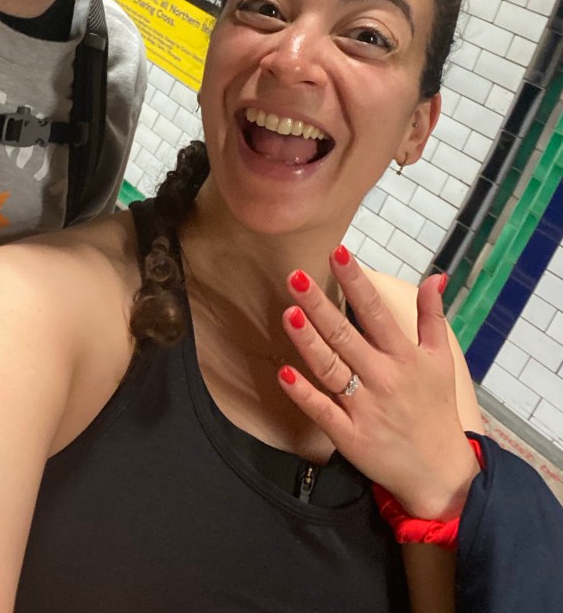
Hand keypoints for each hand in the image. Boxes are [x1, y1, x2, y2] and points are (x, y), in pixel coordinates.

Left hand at [277, 246, 479, 520]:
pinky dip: (304, 394)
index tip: (337, 252)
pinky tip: (285, 373)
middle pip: (346, 335)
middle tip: (295, 276)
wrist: (440, 474)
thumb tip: (435, 277)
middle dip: (320, 304)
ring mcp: (365, 408)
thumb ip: (432, 316)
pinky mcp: (351, 436)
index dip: (356, 281)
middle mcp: (384, 378)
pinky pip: (323, 412)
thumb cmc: (436, 409)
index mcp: (404, 357)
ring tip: (289, 313)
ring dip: (309, 342)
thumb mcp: (441, 360)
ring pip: (331, 369)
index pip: (375, 311)